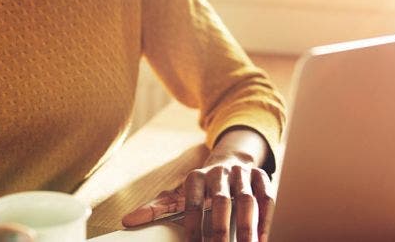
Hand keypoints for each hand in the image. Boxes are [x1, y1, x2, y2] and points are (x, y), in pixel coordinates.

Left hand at [122, 162, 274, 241]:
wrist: (232, 160)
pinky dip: (265, 220)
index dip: (193, 226)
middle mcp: (220, 172)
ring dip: (247, 228)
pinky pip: (267, 198)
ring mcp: (243, 174)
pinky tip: (261, 241)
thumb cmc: (202, 185)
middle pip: (220, 202)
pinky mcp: (262, 177)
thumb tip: (127, 220)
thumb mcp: (180, 193)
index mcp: (196, 176)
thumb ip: (157, 207)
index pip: (192, 202)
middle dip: (219, 230)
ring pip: (247, 201)